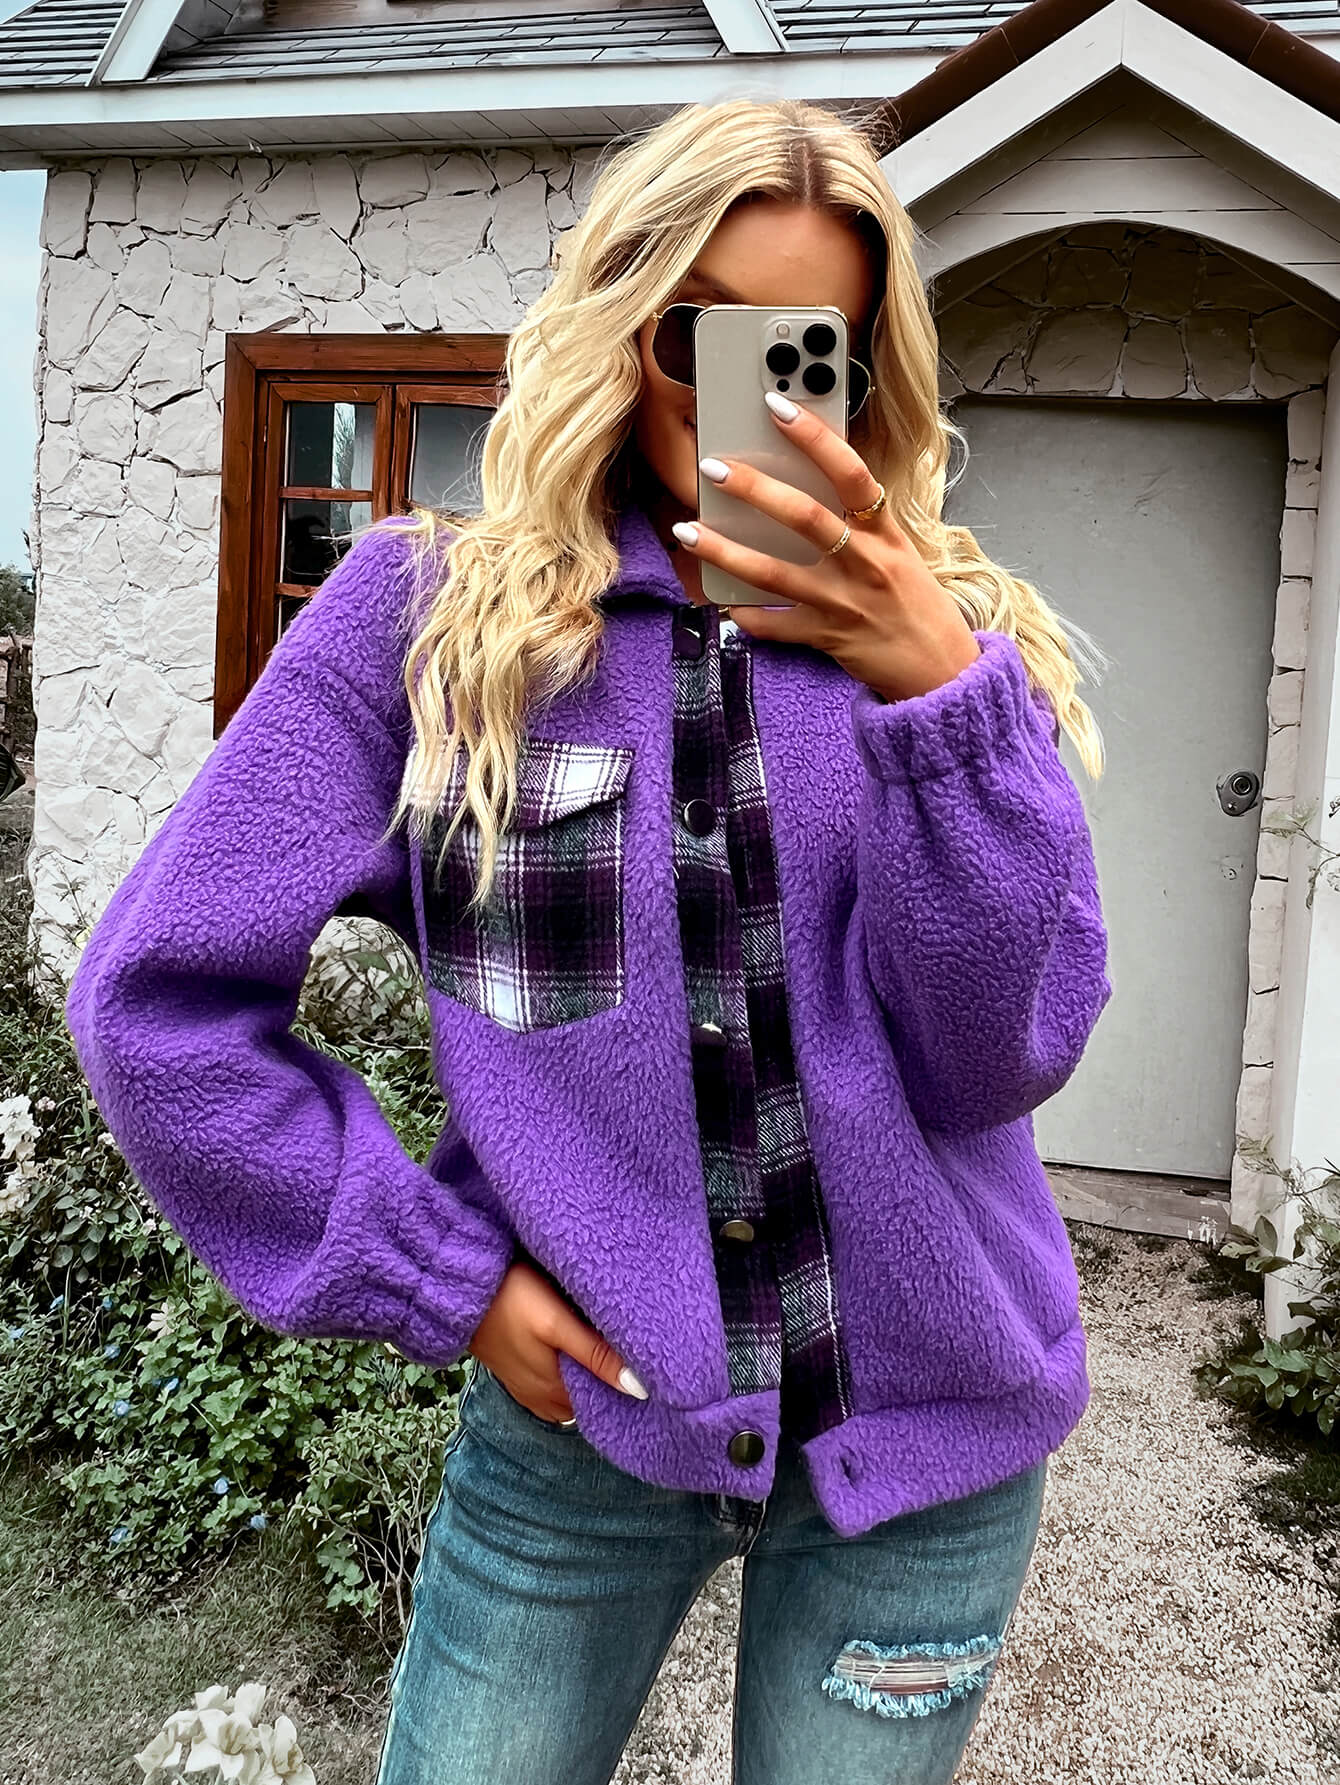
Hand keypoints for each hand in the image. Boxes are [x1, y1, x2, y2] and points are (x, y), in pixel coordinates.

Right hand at [467, 1258, 647, 1422]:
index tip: (646, 1363)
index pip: (606, 1402)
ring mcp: (528, 1388)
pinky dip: (568, 1369)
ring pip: (571, 1388)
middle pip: (589, 1396)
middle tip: (631, 1348)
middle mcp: (544, 1400)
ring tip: (606, 1347)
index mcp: (558, 1394)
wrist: (458, 1290)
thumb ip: (595, 1354)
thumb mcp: (557, 1324)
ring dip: (587, 1373)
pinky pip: (553, 1380)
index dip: (626, 1384)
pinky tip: (573, 1348)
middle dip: (608, 1378)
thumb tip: (640, 1388)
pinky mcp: (517, 1371)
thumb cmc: (510, 1300)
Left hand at [676, 394, 981, 701]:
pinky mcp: (826, 638)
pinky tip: (723, 600)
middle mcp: (864, 563)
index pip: (850, 472)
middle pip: (804, 516)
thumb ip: (860, 523)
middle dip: (755, 489)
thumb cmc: (917, 605)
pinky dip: (745, 614)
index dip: (814, 437)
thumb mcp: (899, 552)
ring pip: (773, 572)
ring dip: (724, 551)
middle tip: (715, 468)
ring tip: (688, 531)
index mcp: (885, 532)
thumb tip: (810, 485)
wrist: (941, 669)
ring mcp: (843, 602)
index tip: (778, 407)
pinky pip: (774, 626)